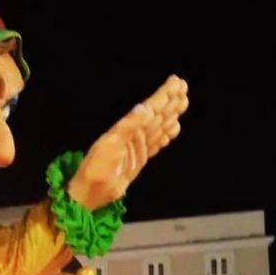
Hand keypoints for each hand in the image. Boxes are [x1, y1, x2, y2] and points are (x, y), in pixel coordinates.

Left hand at [68, 75, 188, 210]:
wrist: (91, 192)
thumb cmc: (97, 169)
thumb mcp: (110, 145)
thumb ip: (128, 126)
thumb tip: (145, 107)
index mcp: (128, 128)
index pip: (150, 108)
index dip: (163, 95)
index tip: (177, 82)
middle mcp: (134, 134)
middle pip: (157, 115)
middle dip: (170, 102)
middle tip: (184, 88)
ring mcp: (138, 147)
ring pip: (159, 127)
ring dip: (171, 116)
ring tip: (182, 104)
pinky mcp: (139, 159)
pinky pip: (156, 144)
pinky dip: (165, 136)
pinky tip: (174, 130)